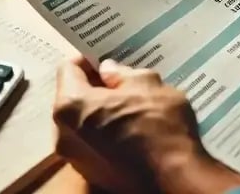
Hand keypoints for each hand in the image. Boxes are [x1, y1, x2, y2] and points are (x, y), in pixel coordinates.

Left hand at [53, 57, 239, 193]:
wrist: (175, 179)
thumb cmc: (159, 126)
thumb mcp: (146, 84)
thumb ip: (121, 74)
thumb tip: (109, 71)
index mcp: (70, 106)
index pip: (68, 69)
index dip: (89, 60)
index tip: (107, 59)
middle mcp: (64, 135)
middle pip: (73, 98)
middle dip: (96, 87)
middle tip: (123, 81)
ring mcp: (77, 159)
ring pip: (84, 123)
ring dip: (102, 111)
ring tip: (133, 105)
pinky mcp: (94, 175)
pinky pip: (95, 144)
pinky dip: (108, 134)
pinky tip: (134, 130)